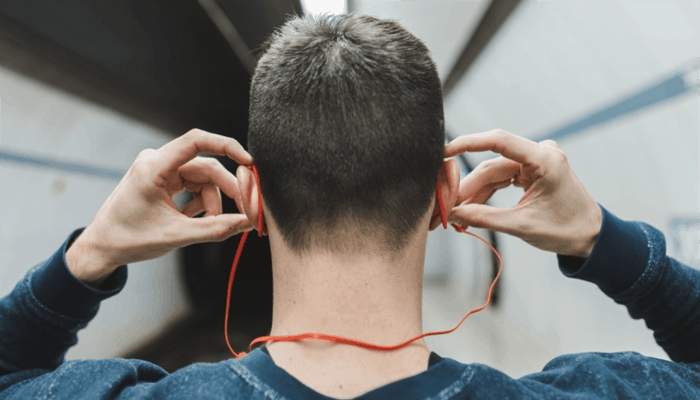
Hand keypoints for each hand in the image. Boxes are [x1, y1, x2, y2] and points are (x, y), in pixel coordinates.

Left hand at [66, 129, 254, 286]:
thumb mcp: (177, 236)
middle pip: (206, 167)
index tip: (249, 164)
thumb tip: (248, 222)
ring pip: (203, 179)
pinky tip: (192, 219)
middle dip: (227, 190)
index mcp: (153, 167)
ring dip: (211, 202)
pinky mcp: (163, 178)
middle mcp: (156, 161)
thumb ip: (216, 228)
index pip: (196, 141)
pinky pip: (193, 184)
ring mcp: (159, 168)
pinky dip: (200, 202)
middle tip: (246, 212)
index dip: (227, 147)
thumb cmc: (129, 239)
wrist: (102, 247)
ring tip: (207, 224)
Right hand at [444, 129, 601, 258]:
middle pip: (491, 166)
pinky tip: (468, 208)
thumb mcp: (522, 226)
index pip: (499, 141)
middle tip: (442, 206)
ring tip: (452, 213)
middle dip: (466, 187)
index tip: (443, 153)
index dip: (468, 144)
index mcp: (544, 160)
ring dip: (472, 193)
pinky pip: (501, 179)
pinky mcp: (530, 171)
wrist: (591, 237)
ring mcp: (535, 161)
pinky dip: (484, 193)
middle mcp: (540, 154)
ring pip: (492, 173)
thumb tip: (452, 215)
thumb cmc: (566, 230)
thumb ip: (484, 218)